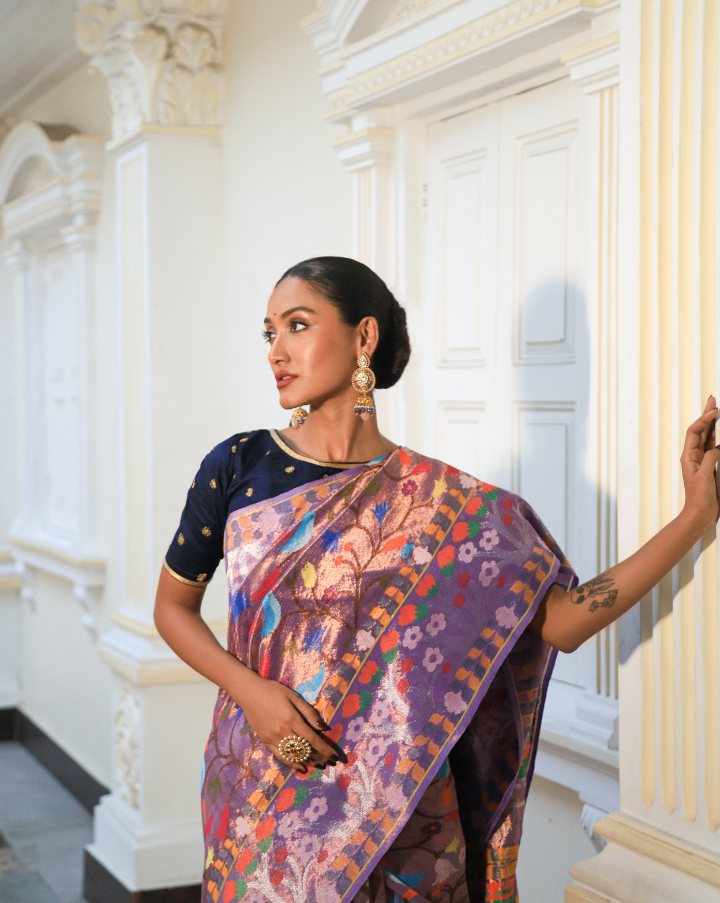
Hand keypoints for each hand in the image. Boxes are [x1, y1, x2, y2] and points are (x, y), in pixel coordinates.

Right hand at [232, 670, 338, 772]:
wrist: (249, 692)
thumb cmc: (274, 691)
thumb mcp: (294, 697)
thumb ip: (309, 713)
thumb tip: (324, 728)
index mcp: (292, 719)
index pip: (313, 739)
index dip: (325, 750)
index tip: (335, 756)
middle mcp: (282, 732)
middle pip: (304, 750)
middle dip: (320, 758)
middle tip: (331, 763)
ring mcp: (273, 738)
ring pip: (294, 756)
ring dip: (309, 762)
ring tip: (320, 766)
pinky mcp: (265, 741)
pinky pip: (280, 757)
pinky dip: (292, 764)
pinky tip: (301, 768)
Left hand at [681, 395, 719, 533]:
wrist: (701, 512)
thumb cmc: (699, 497)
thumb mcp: (704, 476)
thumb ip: (711, 459)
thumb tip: (717, 448)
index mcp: (688, 456)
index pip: (695, 431)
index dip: (704, 419)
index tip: (715, 410)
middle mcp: (693, 455)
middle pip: (700, 430)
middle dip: (706, 415)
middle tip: (713, 400)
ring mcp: (701, 459)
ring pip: (707, 436)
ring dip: (712, 423)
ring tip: (716, 410)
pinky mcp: (709, 465)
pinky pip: (713, 447)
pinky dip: (717, 437)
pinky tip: (719, 432)